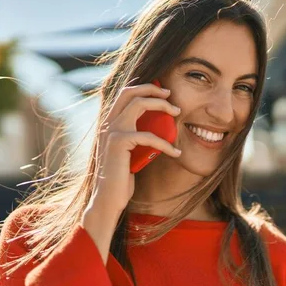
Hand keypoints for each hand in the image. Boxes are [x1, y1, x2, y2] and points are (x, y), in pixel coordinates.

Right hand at [82, 82, 181, 243]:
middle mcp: (107, 123)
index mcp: (109, 124)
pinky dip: (166, 143)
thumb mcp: (129, 153)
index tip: (162, 92)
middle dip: (152, 88)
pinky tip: (176, 152)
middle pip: (130, 92)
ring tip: (177, 112)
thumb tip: (156, 130)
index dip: (143, 87)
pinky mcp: (118, 143)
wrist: (108, 198)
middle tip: (170, 94)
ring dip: (161, 105)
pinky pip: (148, 136)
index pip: (124, 94)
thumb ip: (135, 139)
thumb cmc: (121, 178)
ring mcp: (111, 131)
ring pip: (139, 104)